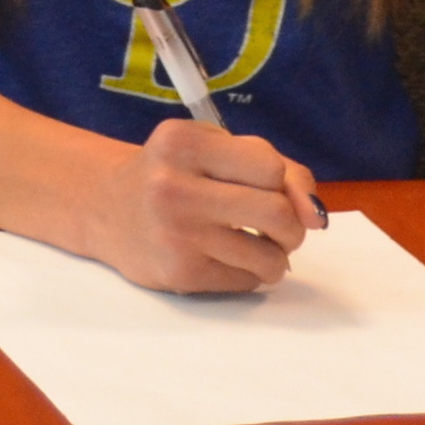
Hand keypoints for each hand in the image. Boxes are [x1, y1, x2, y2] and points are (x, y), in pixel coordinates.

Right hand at [79, 118, 325, 293]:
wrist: (107, 208)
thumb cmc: (176, 171)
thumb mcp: (216, 148)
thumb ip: (278, 169)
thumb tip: (317, 216)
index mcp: (185, 142)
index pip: (270, 167)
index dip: (281, 181)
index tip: (266, 185)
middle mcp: (175, 187)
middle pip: (277, 213)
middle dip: (291, 225)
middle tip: (278, 225)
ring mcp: (175, 235)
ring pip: (269, 257)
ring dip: (275, 256)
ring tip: (257, 245)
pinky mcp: (178, 275)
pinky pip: (246, 282)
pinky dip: (249, 273)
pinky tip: (226, 258)